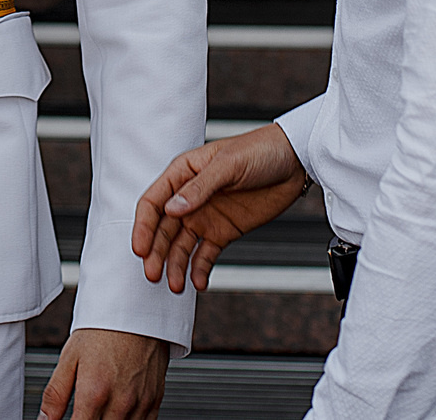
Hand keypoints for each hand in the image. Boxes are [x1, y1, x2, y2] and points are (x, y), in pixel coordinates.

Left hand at [38, 328, 167, 419]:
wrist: (136, 309)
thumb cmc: (102, 330)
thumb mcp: (69, 358)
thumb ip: (55, 395)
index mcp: (94, 393)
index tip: (71, 419)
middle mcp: (120, 403)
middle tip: (85, 411)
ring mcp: (140, 404)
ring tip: (100, 410)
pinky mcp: (155, 401)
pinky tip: (118, 412)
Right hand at [132, 122, 309, 294]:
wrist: (294, 162)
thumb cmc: (260, 150)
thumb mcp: (228, 164)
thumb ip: (199, 187)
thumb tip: (172, 209)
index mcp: (184, 173)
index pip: (154, 202)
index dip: (144, 226)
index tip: (141, 249)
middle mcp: (190, 197)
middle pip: (163, 229)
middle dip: (156, 253)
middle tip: (153, 274)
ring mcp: (206, 216)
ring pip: (181, 246)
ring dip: (175, 265)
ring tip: (176, 285)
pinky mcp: (223, 232)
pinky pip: (205, 255)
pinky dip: (199, 269)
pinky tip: (198, 282)